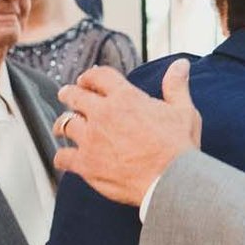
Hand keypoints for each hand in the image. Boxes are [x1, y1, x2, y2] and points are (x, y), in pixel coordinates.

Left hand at [52, 61, 201, 205]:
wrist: (170, 180)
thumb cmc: (178, 147)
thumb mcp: (183, 111)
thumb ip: (176, 86)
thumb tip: (180, 65)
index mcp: (125, 98)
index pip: (99, 76)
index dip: (90, 76)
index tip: (87, 80)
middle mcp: (103, 114)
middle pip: (74, 96)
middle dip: (69, 94)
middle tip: (67, 95)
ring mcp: (91, 139)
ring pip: (65, 124)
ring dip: (64, 123)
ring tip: (63, 126)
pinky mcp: (86, 164)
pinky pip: (62, 157)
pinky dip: (62, 157)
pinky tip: (65, 158)